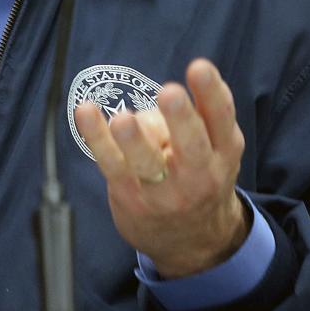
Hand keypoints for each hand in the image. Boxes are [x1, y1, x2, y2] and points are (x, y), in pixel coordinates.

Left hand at [73, 58, 249, 277]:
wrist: (191, 242)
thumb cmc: (198, 175)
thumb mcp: (213, 149)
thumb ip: (197, 118)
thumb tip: (154, 110)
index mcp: (224, 153)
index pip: (222, 120)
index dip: (213, 94)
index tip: (199, 68)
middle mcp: (199, 175)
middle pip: (191, 145)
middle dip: (180, 118)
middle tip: (169, 93)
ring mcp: (163, 191)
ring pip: (148, 163)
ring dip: (135, 141)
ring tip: (123, 120)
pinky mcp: (130, 196)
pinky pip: (112, 164)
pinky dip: (96, 137)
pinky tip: (85, 112)